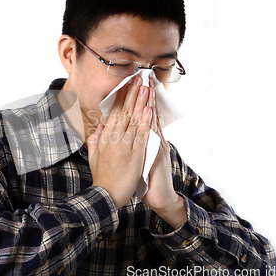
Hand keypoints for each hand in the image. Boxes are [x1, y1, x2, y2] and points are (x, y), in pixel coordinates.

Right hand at [87, 76, 152, 208]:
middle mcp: (114, 138)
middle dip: (131, 94)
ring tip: (145, 87)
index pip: (113, 113)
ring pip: (133, 119)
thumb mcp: (93, 157)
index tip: (126, 85)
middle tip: (138, 78)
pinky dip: (145, 121)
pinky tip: (148, 109)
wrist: (106, 196)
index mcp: (105, 138)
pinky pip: (141, 134)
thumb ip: (96, 140)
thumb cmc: (101, 178)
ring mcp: (124, 145)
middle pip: (124, 111)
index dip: (120, 98)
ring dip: (140, 102)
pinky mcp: (135, 154)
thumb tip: (99, 127)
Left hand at [142, 79, 186, 228]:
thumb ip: (129, 146)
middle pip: (147, 114)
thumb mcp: (137, 160)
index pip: (139, 118)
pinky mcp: (159, 153)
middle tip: (141, 79)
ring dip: (149, 103)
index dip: (136, 102)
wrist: (160, 196)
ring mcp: (157, 145)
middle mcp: (153, 140)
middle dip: (143, 97)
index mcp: (145, 141)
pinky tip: (150, 109)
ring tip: (147, 86)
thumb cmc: (146, 180)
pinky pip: (155, 134)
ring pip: (152, 120)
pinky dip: (152, 121)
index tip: (132, 87)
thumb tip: (115, 134)